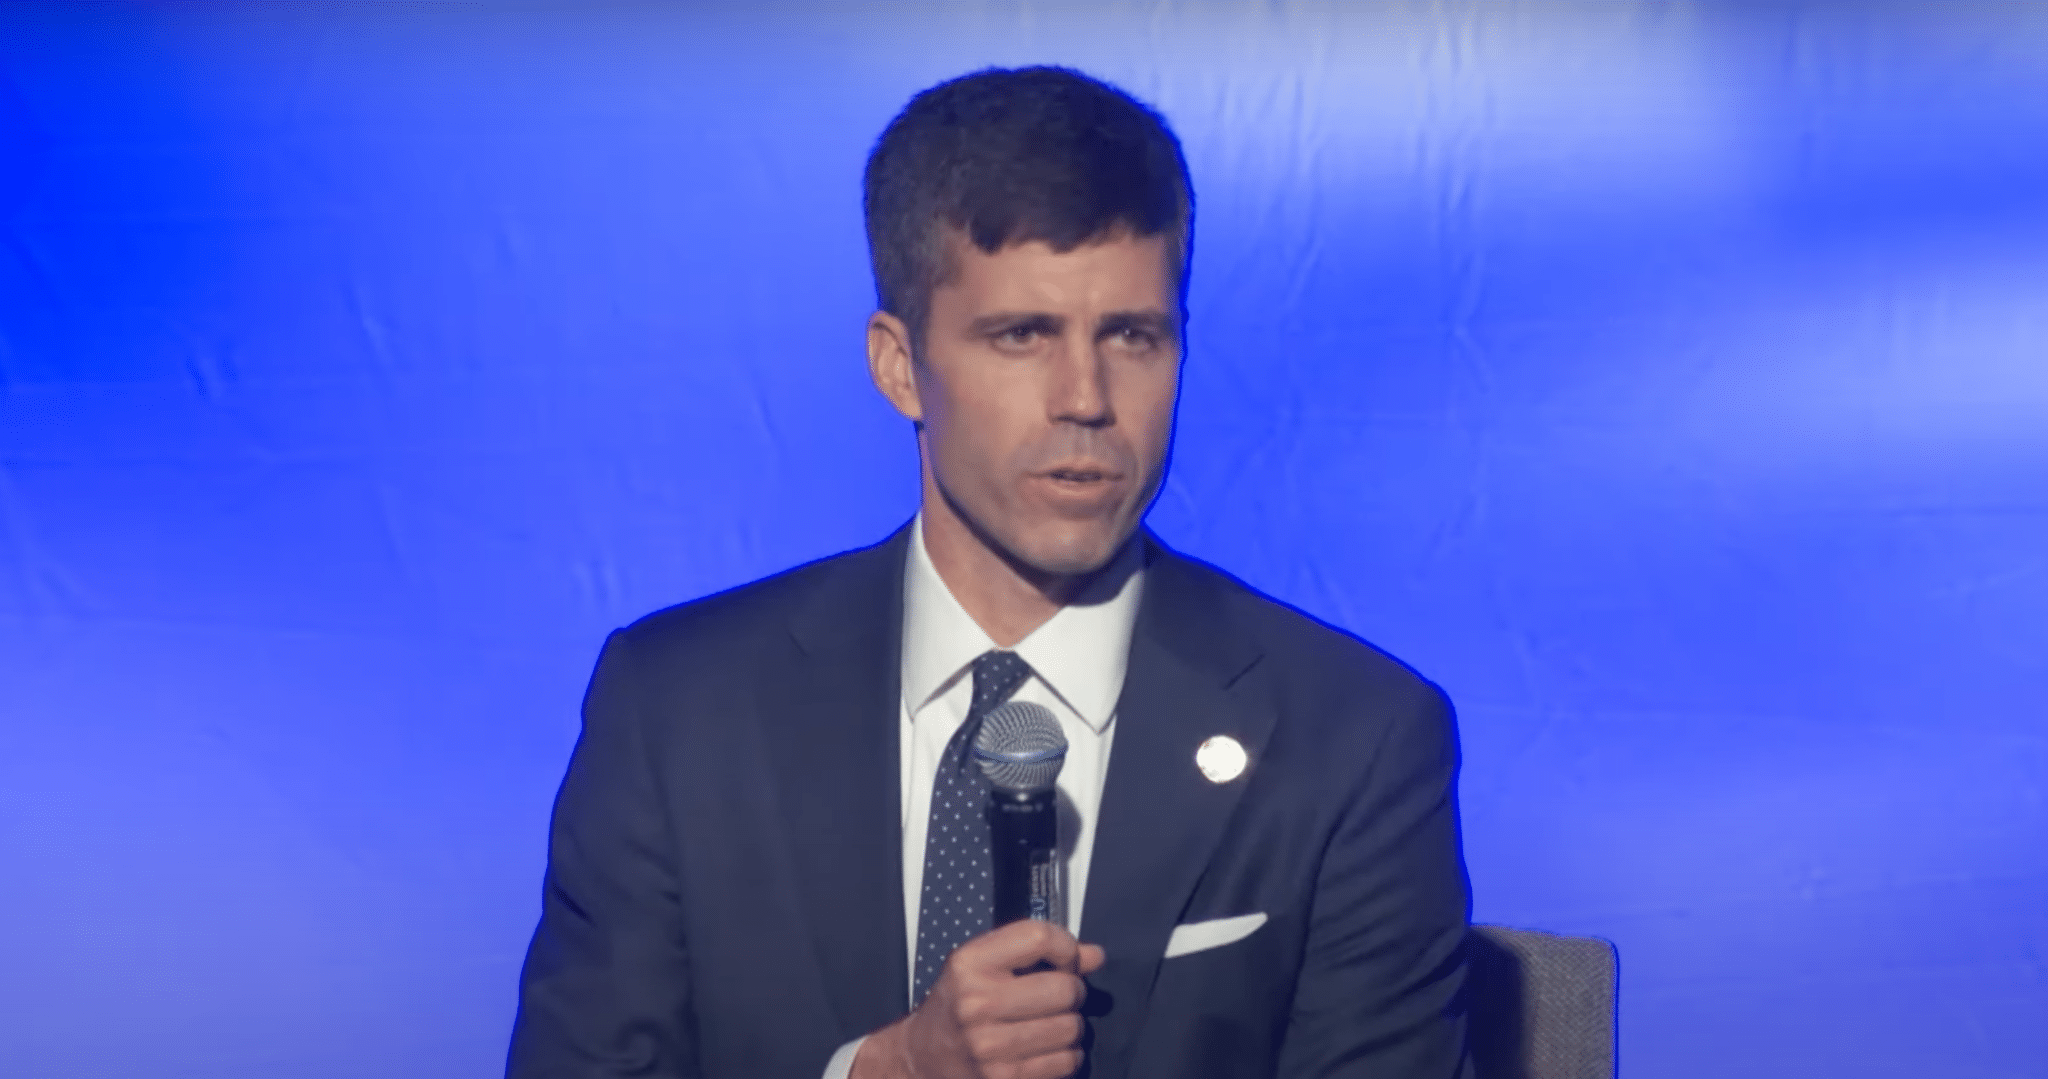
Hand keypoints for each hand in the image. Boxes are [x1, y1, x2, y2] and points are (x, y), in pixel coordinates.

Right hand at [852, 919, 1106, 1078]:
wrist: (923, 1059)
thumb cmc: (957, 1008)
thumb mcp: (982, 966)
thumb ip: (1035, 953)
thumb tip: (1094, 955)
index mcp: (969, 965)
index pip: (1040, 938)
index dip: (1066, 948)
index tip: (1065, 960)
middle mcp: (976, 1004)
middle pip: (1066, 988)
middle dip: (1072, 992)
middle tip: (1055, 998)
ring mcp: (991, 1047)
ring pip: (1073, 1028)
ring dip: (1070, 1027)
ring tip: (1047, 1026)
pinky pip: (1067, 1062)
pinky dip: (1066, 1056)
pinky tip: (1044, 1051)